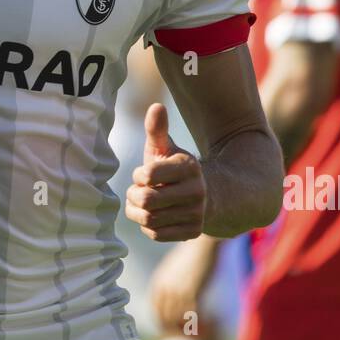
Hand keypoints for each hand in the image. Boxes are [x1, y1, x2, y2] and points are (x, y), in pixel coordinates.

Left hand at [124, 103, 205, 241]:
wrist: (204, 195)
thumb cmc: (173, 169)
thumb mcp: (165, 148)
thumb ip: (157, 129)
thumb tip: (156, 106)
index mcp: (189, 166)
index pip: (148, 175)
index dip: (139, 175)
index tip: (143, 174)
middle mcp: (197, 191)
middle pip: (147, 200)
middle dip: (134, 195)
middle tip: (137, 191)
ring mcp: (196, 213)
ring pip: (149, 219)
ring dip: (137, 212)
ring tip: (142, 203)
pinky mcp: (192, 232)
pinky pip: (156, 234)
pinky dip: (147, 226)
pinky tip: (152, 216)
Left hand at [149, 237, 219, 333]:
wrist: (202, 244)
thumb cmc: (190, 254)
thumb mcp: (172, 268)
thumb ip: (168, 283)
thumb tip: (170, 297)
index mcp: (159, 283)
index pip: (155, 310)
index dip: (163, 321)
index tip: (172, 328)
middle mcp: (165, 289)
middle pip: (165, 318)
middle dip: (175, 328)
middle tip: (187, 331)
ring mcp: (178, 291)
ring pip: (178, 320)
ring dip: (188, 326)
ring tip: (198, 326)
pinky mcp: (192, 293)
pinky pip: (191, 315)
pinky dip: (198, 321)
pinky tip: (206, 319)